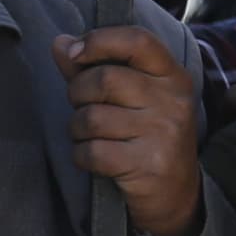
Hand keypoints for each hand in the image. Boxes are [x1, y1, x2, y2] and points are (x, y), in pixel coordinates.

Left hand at [58, 26, 205, 235]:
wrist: (175, 194)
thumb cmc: (143, 136)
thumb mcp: (127, 97)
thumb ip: (92, 68)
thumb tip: (60, 43)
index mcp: (172, 76)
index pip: (138, 40)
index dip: (99, 40)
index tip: (75, 53)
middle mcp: (173, 100)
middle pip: (104, 79)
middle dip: (78, 94)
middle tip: (85, 109)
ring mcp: (164, 132)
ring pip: (91, 117)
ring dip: (78, 130)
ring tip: (95, 137)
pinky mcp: (149, 164)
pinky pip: (91, 151)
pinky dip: (82, 156)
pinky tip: (97, 159)